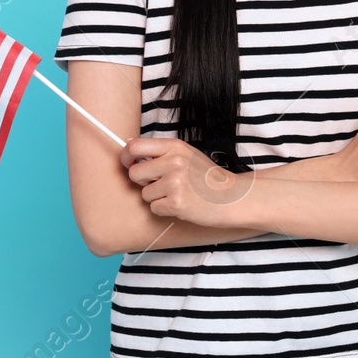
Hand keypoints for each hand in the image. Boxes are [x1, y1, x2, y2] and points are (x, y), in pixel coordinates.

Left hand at [119, 137, 248, 226]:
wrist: (231, 197)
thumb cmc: (207, 178)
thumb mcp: (187, 154)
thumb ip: (162, 153)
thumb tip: (131, 151)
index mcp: (174, 147)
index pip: (135, 146)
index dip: (125, 157)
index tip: (128, 163)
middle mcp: (173, 162)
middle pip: (134, 173)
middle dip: (142, 182)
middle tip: (160, 184)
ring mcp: (174, 182)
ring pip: (144, 194)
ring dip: (157, 198)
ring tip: (177, 194)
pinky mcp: (176, 202)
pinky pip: (154, 208)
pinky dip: (165, 210)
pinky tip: (181, 204)